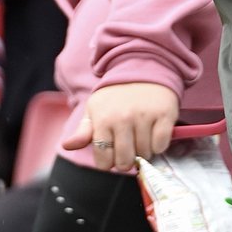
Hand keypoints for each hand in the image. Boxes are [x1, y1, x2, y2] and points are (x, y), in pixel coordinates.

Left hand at [61, 82, 178, 171]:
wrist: (142, 69)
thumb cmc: (116, 95)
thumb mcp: (95, 109)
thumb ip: (83, 132)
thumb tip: (67, 146)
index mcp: (103, 119)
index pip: (104, 161)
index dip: (108, 162)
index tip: (112, 153)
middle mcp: (123, 118)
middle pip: (125, 162)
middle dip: (126, 160)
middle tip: (128, 147)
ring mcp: (144, 117)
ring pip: (145, 155)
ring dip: (144, 151)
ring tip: (140, 135)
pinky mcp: (164, 115)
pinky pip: (161, 146)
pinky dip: (158, 145)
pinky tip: (153, 132)